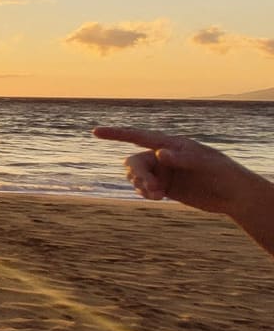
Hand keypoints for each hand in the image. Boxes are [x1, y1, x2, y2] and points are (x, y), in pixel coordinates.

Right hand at [91, 126, 261, 216]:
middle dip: (138, 175)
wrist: (233, 195)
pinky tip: (157, 197)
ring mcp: (163, 172)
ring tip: (157, 196)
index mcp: (170, 144)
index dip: (116, 134)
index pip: (138, 136)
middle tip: (150, 189)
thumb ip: (181, 158)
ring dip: (141, 186)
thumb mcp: (204, 163)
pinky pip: (144, 188)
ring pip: (137, 176)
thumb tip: (159, 154)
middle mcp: (163, 156)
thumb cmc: (222, 173)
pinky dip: (145, 193)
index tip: (96, 132)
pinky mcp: (164, 187)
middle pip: (135, 162)